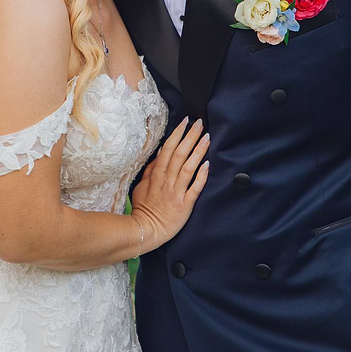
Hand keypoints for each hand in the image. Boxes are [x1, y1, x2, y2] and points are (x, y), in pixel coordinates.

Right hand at [130, 118, 210, 249]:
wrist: (146, 230)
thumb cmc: (144, 208)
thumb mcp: (142, 185)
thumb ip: (151, 169)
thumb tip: (161, 152)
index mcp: (157, 175)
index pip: (168, 149)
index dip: (177, 134)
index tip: (185, 121)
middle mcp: (167, 180)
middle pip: (180, 154)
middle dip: (191, 136)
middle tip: (200, 122)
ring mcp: (177, 192)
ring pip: (189, 167)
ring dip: (198, 151)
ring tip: (207, 137)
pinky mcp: (185, 204)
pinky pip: (195, 188)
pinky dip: (201, 175)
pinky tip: (208, 164)